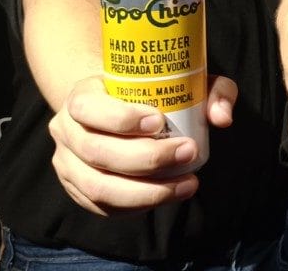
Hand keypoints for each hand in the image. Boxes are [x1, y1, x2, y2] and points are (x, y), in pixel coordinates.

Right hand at [47, 74, 231, 215]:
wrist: (116, 108)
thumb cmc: (153, 91)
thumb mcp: (184, 79)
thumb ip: (213, 89)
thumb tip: (221, 118)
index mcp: (81, 96)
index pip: (89, 108)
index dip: (121, 119)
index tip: (160, 121)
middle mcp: (66, 130)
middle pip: (98, 152)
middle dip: (147, 158)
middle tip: (188, 152)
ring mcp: (67, 163)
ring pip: (98, 187)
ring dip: (146, 191)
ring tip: (187, 184)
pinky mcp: (77, 189)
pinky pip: (103, 207)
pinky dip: (138, 205)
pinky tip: (169, 195)